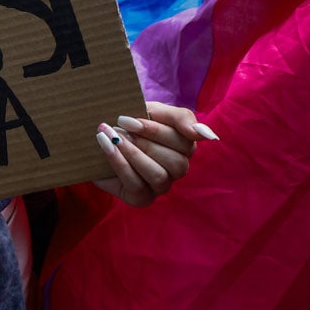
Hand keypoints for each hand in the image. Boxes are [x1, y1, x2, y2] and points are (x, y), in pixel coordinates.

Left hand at [92, 101, 217, 206]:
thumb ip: (180, 118)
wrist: (102, 138)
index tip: (128, 119)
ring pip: (158, 175)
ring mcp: (162, 186)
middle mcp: (178, 168)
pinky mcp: (142, 198)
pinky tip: (105, 146)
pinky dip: (119, 163)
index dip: (155, 129)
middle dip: (144, 141)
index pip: (184, 139)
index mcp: (185, 145)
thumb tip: (206, 135)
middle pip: (175, 161)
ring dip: (132, 153)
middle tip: (118, 126)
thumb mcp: (152, 110)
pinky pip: (136, 185)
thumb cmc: (131, 122)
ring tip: (111, 136)